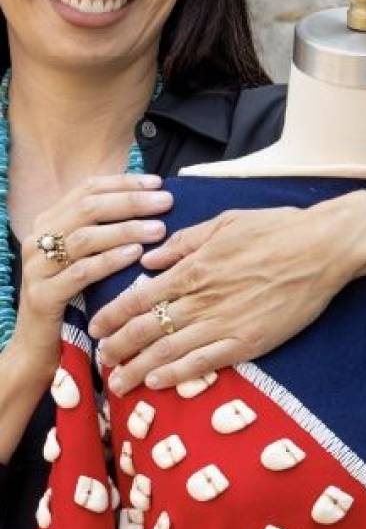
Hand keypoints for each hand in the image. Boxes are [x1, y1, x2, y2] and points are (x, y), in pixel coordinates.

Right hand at [11, 174, 170, 376]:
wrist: (38, 345)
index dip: (124, 183)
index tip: (158, 183)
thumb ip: (108, 231)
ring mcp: (38, 266)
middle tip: (166, 202)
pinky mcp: (43, 294)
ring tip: (159, 229)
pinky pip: (80, 272)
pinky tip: (136, 255)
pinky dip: (110, 260)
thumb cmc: (74, 298)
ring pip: (85, 237)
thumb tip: (150, 204)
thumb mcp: (88, 258)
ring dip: (125, 229)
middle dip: (130, 201)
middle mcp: (38, 238)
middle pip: (87, 208)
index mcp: (49, 222)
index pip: (87, 190)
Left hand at [89, 200, 355, 393]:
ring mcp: (225, 323)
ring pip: (169, 351)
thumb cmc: (278, 230)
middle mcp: (202, 300)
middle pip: (145, 330)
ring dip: (138, 369)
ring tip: (119, 382)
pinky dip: (179, 374)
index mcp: (193, 269)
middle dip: (118, 348)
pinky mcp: (250, 341)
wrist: (323, 248)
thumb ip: (184, 243)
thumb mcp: (224, 223)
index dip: (112, 316)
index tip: (96, 328)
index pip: (138, 298)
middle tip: (101, 361)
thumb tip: (150, 259)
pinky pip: (205, 362)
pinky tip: (159, 383)